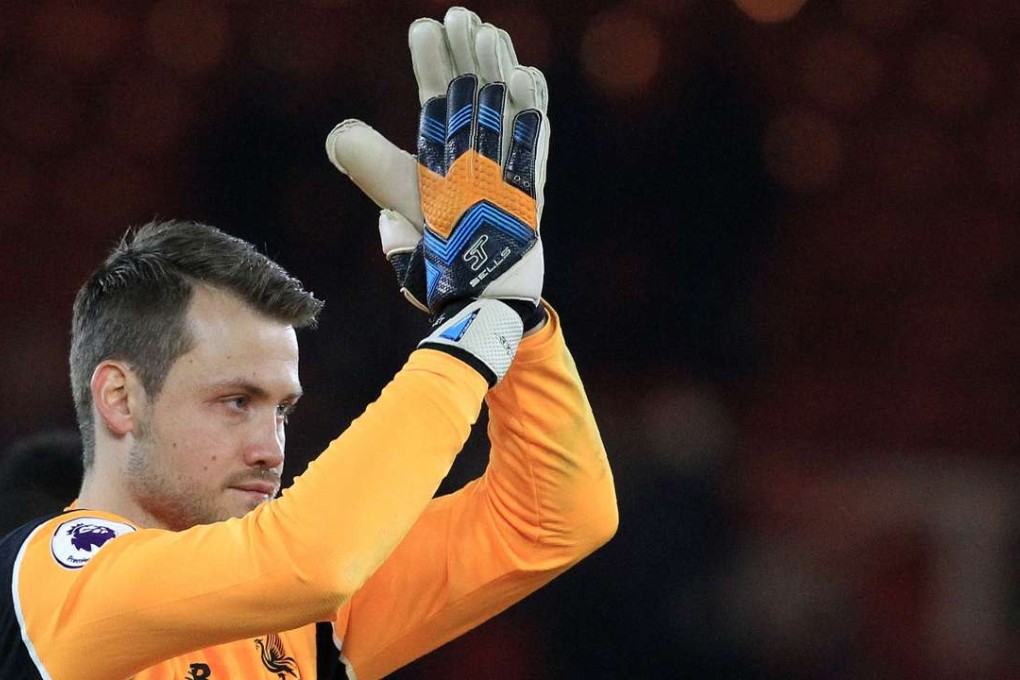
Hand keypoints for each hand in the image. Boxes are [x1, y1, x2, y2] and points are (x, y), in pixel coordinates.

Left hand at [326, 7, 548, 325]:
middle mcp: (475, 157)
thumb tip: (339, 136)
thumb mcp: (398, 205)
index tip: (425, 28)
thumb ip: (370, 167)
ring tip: (488, 35)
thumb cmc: (437, 257)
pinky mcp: (531, 191)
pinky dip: (533, 111)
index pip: (436, 98)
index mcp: (441, 157)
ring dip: (497, 70)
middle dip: (467, 54)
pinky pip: (534, 144)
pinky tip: (526, 77)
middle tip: (462, 16)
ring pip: (505, 108)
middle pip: (473, 93)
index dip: (431, 62)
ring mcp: (504, 170)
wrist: (475, 298)